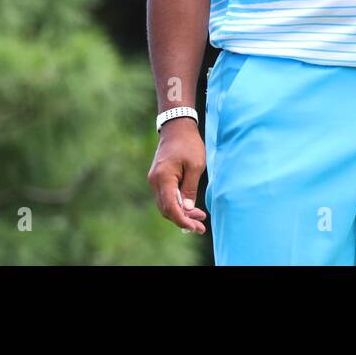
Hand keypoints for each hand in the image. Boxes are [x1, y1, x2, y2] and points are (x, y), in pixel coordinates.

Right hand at [147, 118, 208, 233]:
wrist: (176, 127)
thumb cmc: (189, 144)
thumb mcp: (195, 165)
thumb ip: (190, 188)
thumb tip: (186, 209)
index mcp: (163, 178)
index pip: (170, 207)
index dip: (182, 220)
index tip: (195, 227)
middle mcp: (155, 181)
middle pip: (166, 209)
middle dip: (183, 219)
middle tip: (201, 227)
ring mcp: (155, 180)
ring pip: (165, 204)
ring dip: (181, 213)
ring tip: (199, 218)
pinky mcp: (158, 179)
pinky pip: (166, 197)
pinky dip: (177, 204)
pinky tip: (190, 208)